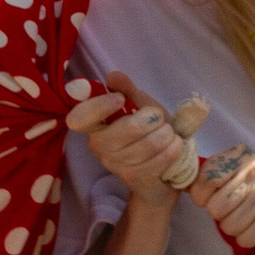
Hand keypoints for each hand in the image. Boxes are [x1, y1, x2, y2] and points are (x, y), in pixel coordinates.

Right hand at [66, 70, 189, 205]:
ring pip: (151, 143)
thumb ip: (127, 90)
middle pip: (130, 128)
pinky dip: (174, 147)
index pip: (80, 118)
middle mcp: (100, 148)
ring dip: (167, 133)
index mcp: (95, 128)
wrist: (161, 171)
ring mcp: (117, 166)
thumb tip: (113, 76)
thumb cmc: (149, 132)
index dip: (100, 106)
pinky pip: (162, 157)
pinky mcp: (136, 179)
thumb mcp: (140, 106)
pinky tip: (174, 145)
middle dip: (154, 118)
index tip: (120, 99)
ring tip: (167, 133)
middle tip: (159, 119)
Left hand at [190, 147, 254, 249]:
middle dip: (223, 216)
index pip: (205, 178)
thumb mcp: (245, 175)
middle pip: (214, 207)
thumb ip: (216, 176)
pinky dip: (250, 239)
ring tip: (254, 219)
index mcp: (244, 155)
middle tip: (242, 211)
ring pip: (227, 225)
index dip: (203, 196)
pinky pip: (243, 237)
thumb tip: (181, 184)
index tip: (216, 200)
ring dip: (237, 229)